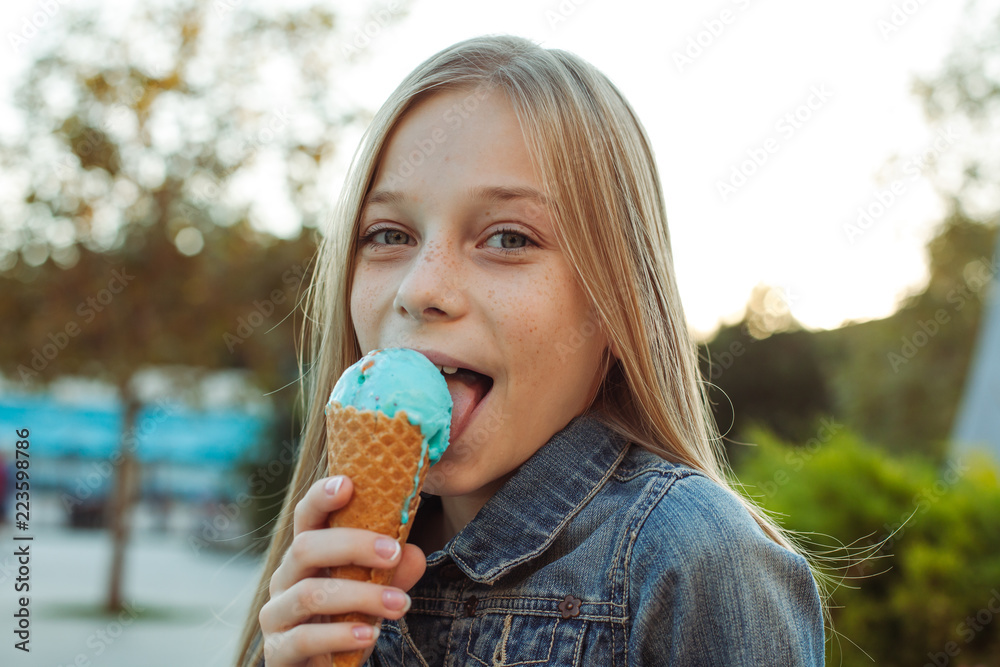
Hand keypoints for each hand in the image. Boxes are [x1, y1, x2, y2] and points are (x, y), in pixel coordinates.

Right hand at [259, 475, 426, 665]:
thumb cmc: (350, 618)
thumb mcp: (376, 590)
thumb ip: (394, 571)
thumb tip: (413, 554)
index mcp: (308, 553)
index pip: (306, 515)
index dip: (321, 496)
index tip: (349, 484)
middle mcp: (285, 577)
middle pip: (305, 546)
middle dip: (353, 545)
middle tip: (393, 553)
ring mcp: (276, 614)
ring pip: (310, 593)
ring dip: (360, 596)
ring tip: (400, 604)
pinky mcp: (278, 651)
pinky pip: (304, 638)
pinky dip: (340, 635)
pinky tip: (369, 634)